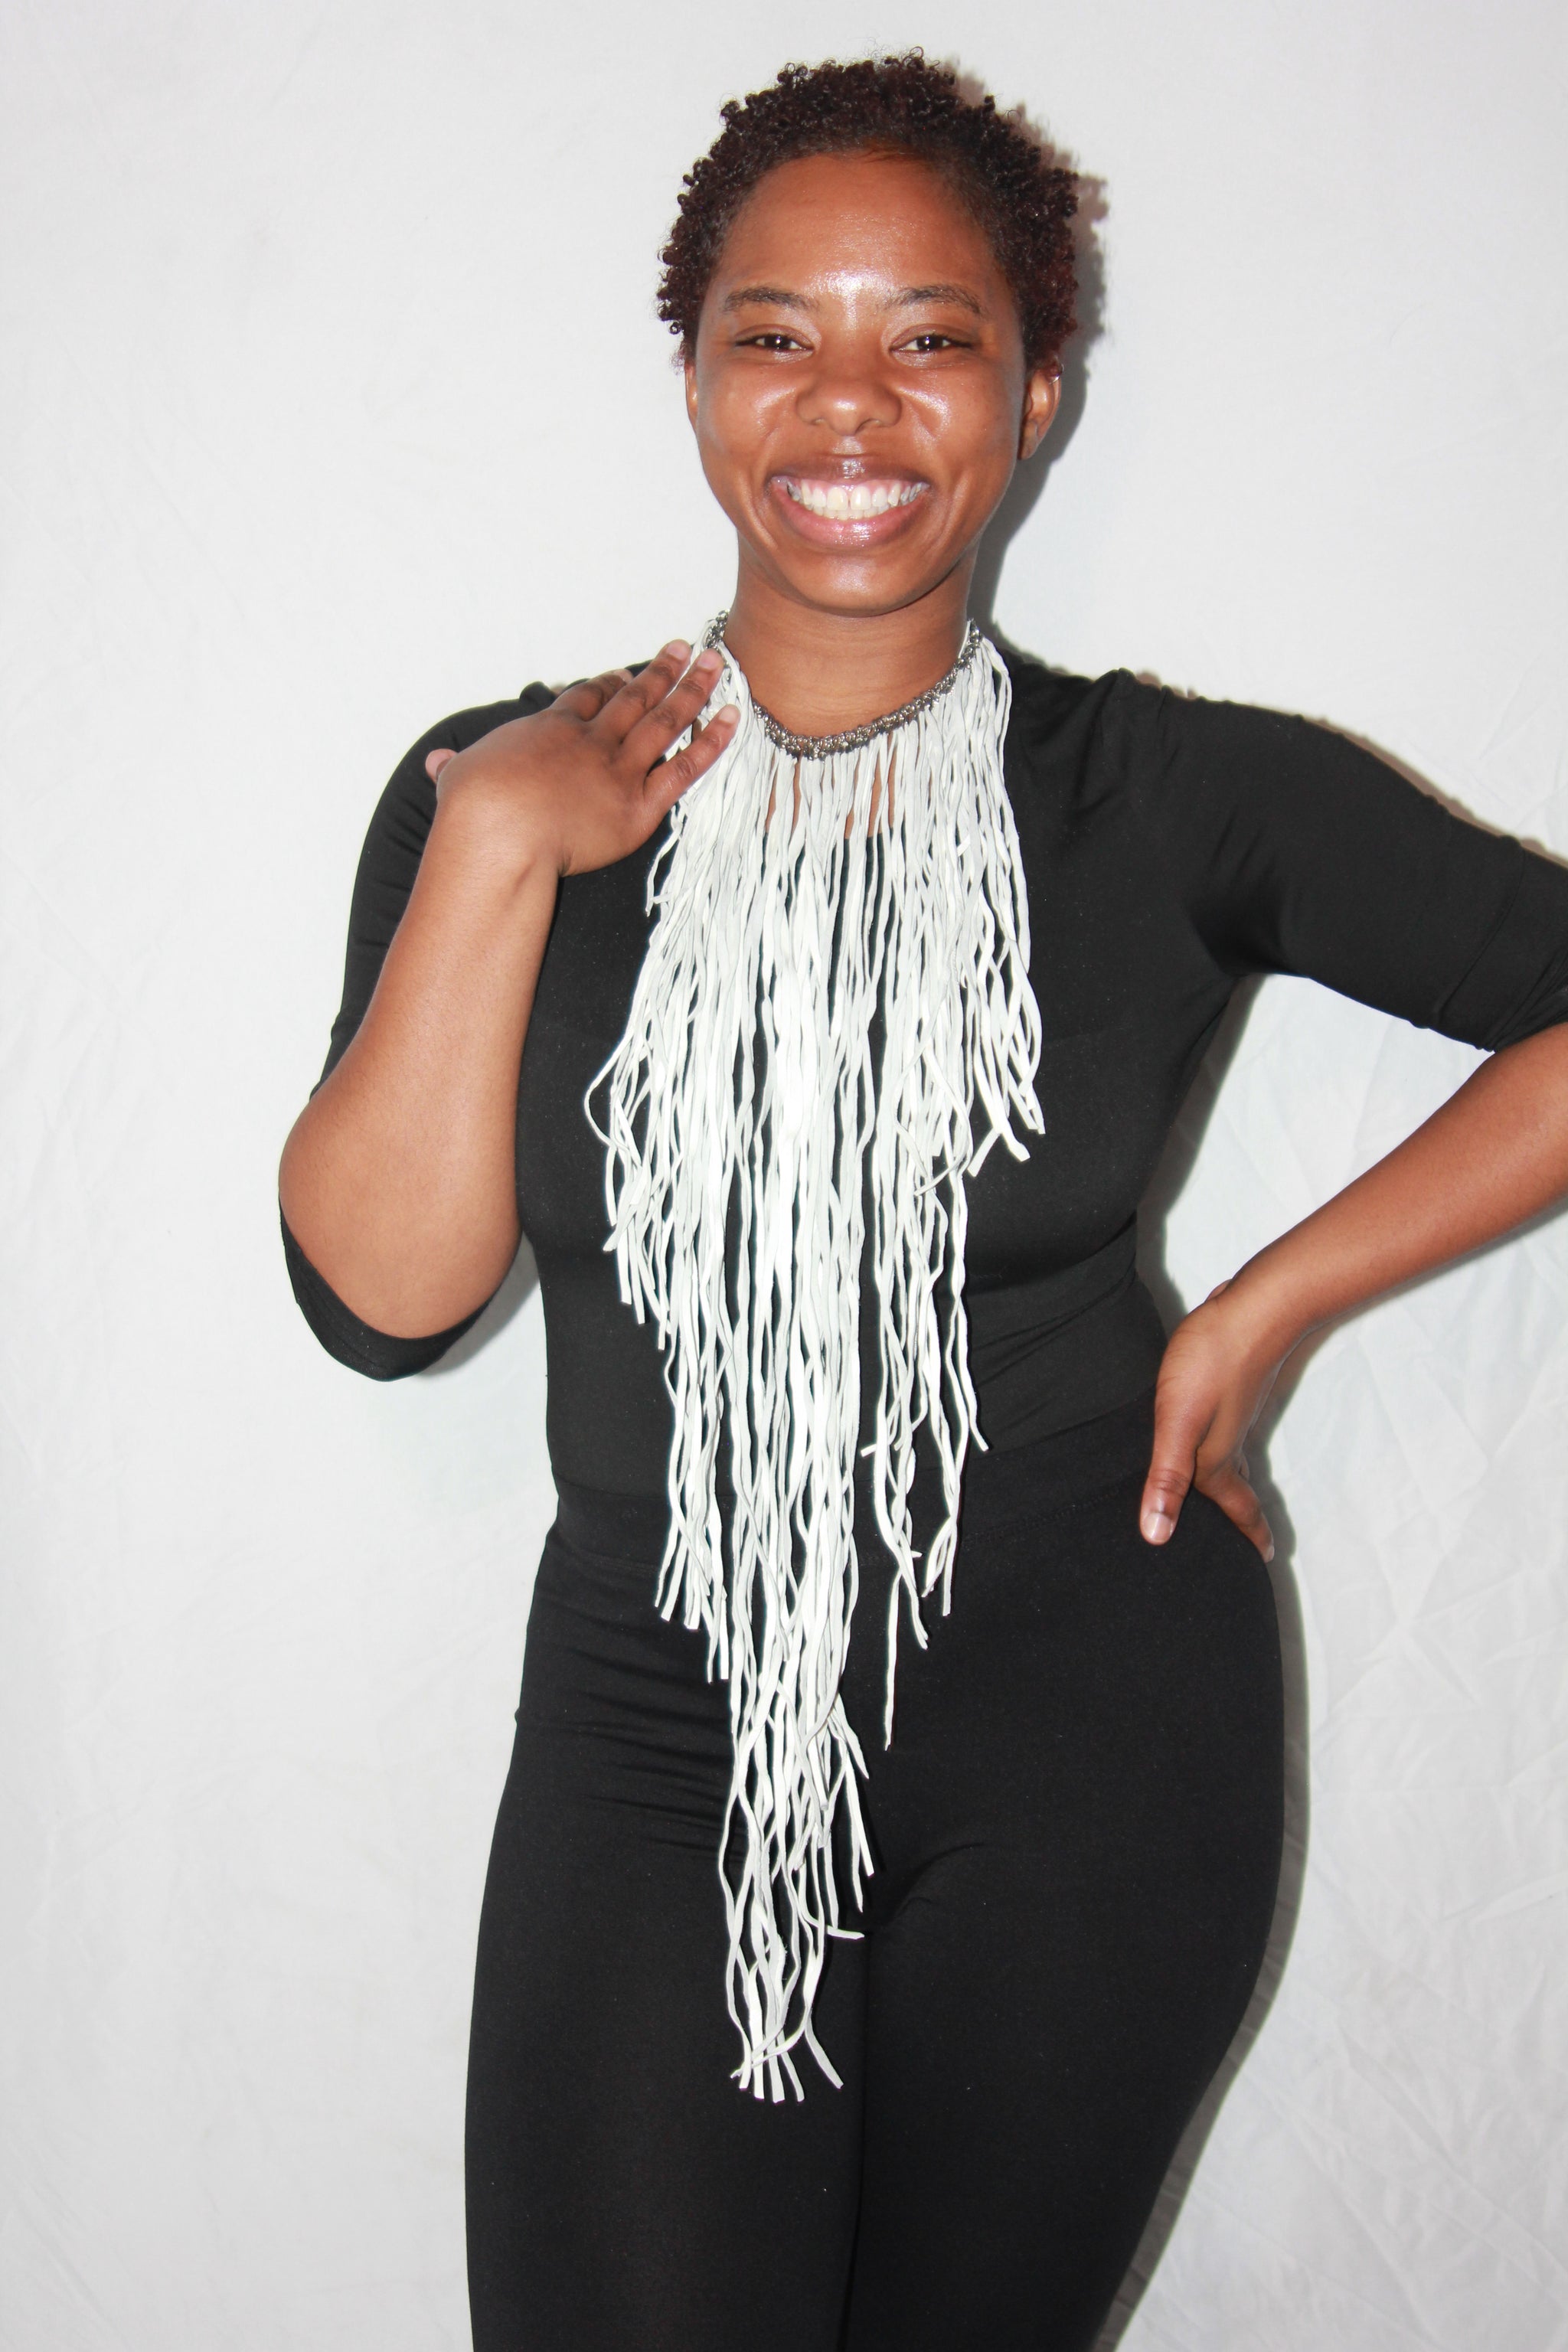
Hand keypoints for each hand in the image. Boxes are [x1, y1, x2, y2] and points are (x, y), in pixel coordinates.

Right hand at [424, 640, 736, 876]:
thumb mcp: (458, 780)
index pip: (588, 697)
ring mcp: (618, 770)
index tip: (627, 673)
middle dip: (661, 671)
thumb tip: (434, 764)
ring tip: (715, 663)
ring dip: (692, 689)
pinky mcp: (639, 805)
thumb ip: (454, 769)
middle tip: (685, 648)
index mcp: (550, 729)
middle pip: (634, 697)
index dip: (610, 684)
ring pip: (664, 720)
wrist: (499, 835)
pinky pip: (685, 767)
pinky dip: (711, 740)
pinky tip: (732, 715)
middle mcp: (590, 741)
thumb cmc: (473, 812)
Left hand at [1139, 1277, 1286, 1560]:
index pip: (1231, 1505)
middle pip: (1235, 1487)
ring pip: (1232, 1457)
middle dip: (1240, 1515)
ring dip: (1231, 1481)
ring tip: (1228, 1497)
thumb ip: (1168, 1477)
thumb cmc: (1214, 1360)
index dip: (1244, 1532)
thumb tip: (1158, 1536)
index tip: (1263, 1558)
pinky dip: (1221, 1446)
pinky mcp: (1230, 1385)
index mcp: (1216, 1455)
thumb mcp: (1178, 1422)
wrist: (1258, 1305)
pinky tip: (1208, 1433)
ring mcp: (1234, 1410)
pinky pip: (1226, 1429)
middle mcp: (1229, 1438)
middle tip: (1250, 1540)